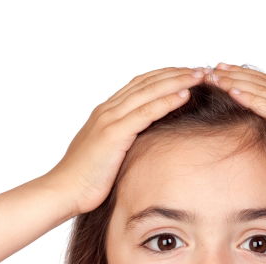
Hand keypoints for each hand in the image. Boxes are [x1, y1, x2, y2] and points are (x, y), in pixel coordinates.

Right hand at [48, 66, 205, 216]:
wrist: (63, 191)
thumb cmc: (85, 179)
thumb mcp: (107, 154)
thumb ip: (122, 143)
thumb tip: (139, 147)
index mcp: (106, 113)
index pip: (140, 85)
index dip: (165, 76)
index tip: (187, 74)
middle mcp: (108, 110)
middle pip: (147, 82)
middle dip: (176, 73)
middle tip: (202, 69)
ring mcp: (110, 120)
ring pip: (149, 92)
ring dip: (177, 81)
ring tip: (200, 75)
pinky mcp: (114, 134)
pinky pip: (145, 113)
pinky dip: (166, 101)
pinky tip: (185, 95)